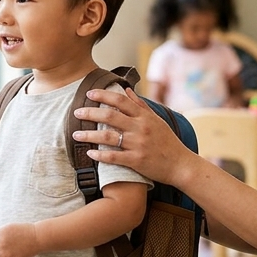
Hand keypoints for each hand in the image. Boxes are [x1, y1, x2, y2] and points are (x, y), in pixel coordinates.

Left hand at [71, 87, 195, 184]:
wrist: (181, 165)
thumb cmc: (168, 142)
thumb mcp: (157, 120)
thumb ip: (141, 106)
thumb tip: (127, 91)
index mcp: (144, 117)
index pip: (120, 101)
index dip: (103, 95)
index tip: (89, 94)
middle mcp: (140, 128)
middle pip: (110, 116)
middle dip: (90, 113)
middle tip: (76, 112)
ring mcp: (138, 144)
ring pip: (108, 136)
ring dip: (89, 134)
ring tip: (76, 135)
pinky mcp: (137, 161)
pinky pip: (114, 157)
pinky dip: (100, 154)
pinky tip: (89, 153)